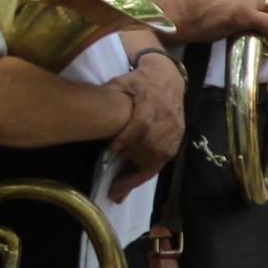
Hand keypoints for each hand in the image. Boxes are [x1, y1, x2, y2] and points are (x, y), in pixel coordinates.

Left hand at [103, 56, 185, 194]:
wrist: (168, 78)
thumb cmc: (139, 81)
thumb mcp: (120, 83)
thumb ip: (108, 99)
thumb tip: (90, 116)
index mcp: (152, 101)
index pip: (142, 123)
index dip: (128, 137)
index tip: (113, 149)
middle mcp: (167, 120)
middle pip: (151, 147)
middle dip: (131, 167)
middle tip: (113, 185)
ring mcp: (174, 132)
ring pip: (157, 159)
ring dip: (137, 175)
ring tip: (119, 189)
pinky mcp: (177, 140)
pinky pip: (162, 161)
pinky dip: (146, 172)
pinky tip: (131, 182)